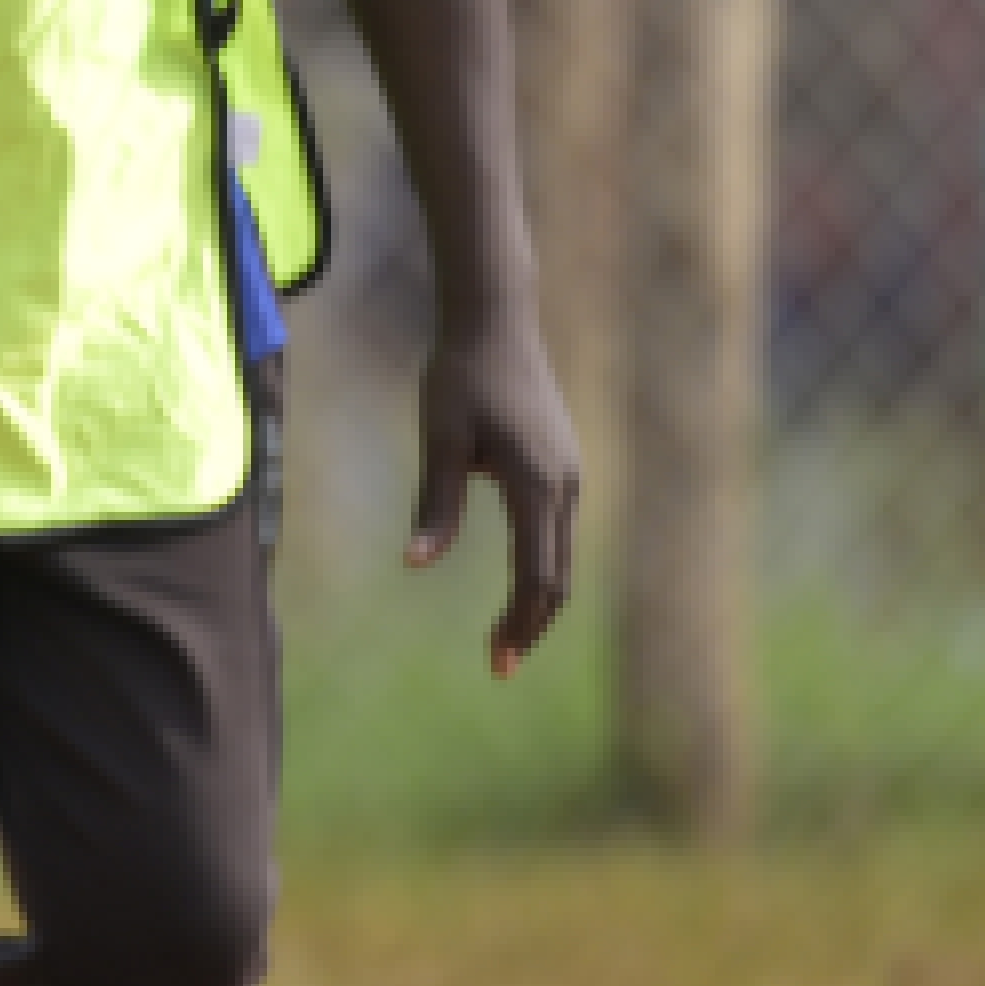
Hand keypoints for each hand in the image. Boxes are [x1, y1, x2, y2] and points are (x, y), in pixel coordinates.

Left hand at [410, 302, 582, 673]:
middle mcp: (565, 486)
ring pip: (562, 555)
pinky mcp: (562, 464)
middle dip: (531, 623)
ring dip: (538, 597)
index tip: (497, 664)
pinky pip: (557, 530)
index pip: (537, 577)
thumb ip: (435, 505)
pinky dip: (542, 566)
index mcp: (538, 486)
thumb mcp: (439, 441)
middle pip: (558, 577)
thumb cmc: (460, 376)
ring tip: (506, 634)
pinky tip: (517, 582)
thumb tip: (415, 564)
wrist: (495, 321)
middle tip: (498, 664)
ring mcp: (570, 474)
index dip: (520, 624)